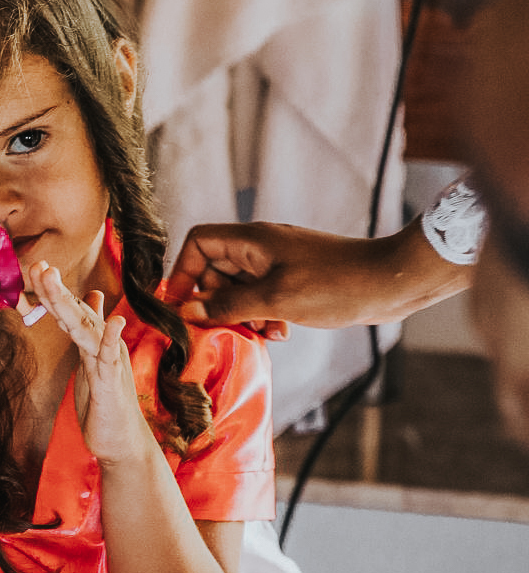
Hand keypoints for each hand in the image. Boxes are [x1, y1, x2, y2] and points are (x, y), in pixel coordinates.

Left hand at [26, 261, 153, 462]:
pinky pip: (110, 358)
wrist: (120, 439)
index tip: (35, 266)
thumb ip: (90, 329)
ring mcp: (107, 361)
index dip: (51, 289)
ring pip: (85, 328)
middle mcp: (100, 344)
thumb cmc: (103, 400)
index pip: (69, 309)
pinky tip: (116, 322)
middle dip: (55, 289)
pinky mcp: (112, 382)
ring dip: (70, 304)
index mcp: (91, 340)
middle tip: (39, 265)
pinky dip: (112, 339)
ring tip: (54, 282)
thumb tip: (92, 295)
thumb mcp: (90, 359)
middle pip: (74, 312)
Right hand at [164, 221, 434, 339]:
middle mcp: (261, 248)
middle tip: (223, 326)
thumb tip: (187, 312)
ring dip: (240, 312)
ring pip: (238, 287)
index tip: (180, 305)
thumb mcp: (275, 299)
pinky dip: (262, 315)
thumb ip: (227, 305)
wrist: (392, 282)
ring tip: (260, 332)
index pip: (199, 243)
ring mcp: (278, 263)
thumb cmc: (336, 284)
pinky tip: (280, 332)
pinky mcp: (294, 279)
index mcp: (252, 241)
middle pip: (214, 269)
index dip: (183, 272)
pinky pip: (262, 296)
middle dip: (214, 301)